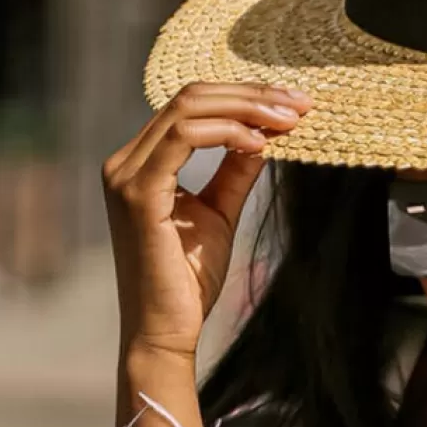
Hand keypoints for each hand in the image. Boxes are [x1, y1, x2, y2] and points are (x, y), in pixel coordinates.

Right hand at [101, 80, 311, 360]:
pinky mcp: (138, 193)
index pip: (191, 106)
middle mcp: (126, 161)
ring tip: (288, 120)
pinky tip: (260, 144)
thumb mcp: (219, 214)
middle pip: (190, 97)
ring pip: (187, 108)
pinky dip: (226, 133)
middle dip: (251, 95)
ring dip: (245, 108)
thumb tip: (263, 135)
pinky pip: (183, 138)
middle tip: (300, 103)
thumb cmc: (187, 281)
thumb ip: (234, 172)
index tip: (292, 106)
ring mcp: (126, 175)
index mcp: (141, 163)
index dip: (244, 97)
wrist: (166, 331)